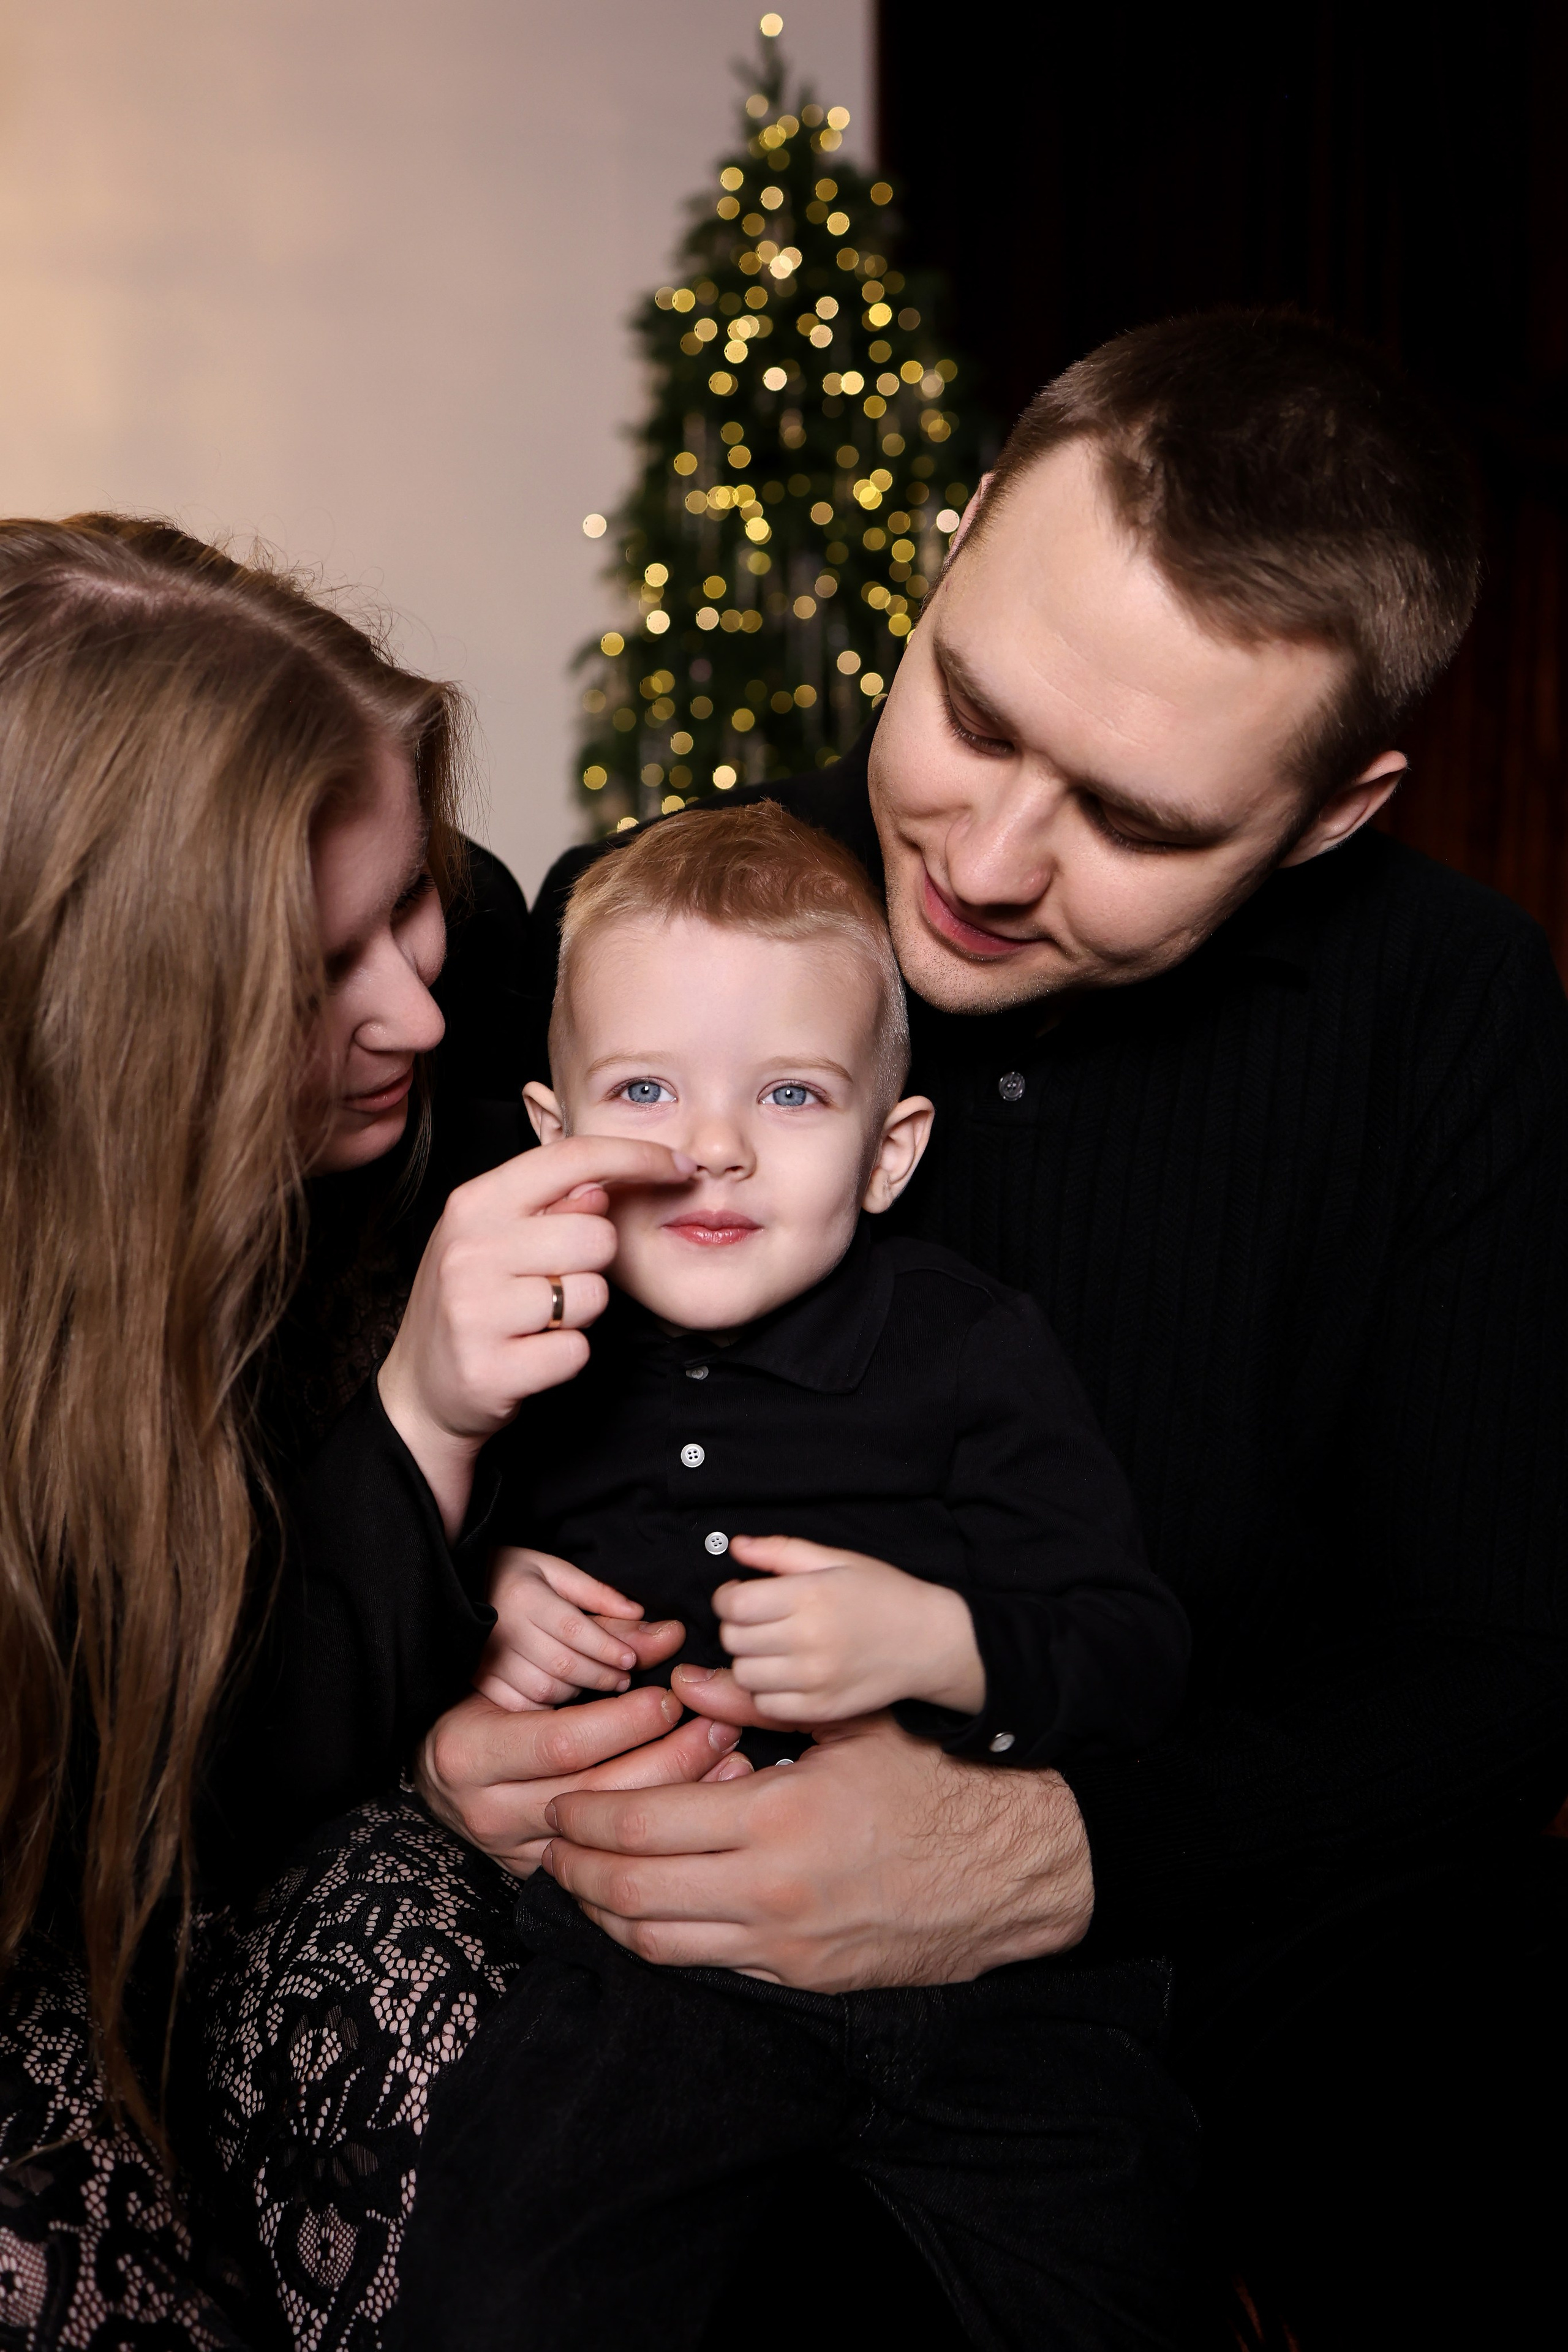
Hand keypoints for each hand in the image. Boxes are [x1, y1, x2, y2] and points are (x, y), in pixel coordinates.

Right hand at [378, 1136, 692, 1534]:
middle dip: (594, 1263)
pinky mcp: (490, 1369)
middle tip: (556, 1281)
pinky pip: (577, 1352)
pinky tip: (532, 1354)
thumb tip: (602, 1187)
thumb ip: (550, 1206)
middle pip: (597, 1236)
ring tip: (538, 1320)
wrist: (421, 1389)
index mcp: (474, 1204)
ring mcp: (475, 1311)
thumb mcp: (497, 1238)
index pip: (571, 1158)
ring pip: (592, 1295)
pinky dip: (567, 1357)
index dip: (637, 1157)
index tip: (680, 1166)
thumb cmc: (473, 1302)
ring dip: (581, 1313)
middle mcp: (469, 1250)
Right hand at [417, 1677, 752, 1877]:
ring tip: (727, 1759)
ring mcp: (514, 1851)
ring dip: (678, 1797)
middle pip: (597, 1795)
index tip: (672, 1698)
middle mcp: (488, 1810)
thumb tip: (670, 1635)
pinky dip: (663, 1830)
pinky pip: (611, 1858)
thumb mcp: (516, 1665)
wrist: (436, 1767)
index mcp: (471, 1752)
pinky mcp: (539, 1874)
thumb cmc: (478, 1703)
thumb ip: (593, 1649)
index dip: (627, 1721)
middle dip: (670, 1759)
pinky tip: (704, 1804)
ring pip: (611, 1836)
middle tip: (719, 1726)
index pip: (564, 1742)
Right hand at [475, 1545, 673, 1710]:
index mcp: (526, 1596)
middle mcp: (504, 1629)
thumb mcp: (552, 1569)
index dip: (606, 1647)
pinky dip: (545, 1707)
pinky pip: (519, 1705)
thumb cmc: (512, 1574)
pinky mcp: (477, 1679)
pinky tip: (562, 1697)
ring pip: (543, 1689)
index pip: (574, 1629)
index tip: (631, 1659)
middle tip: (623, 1679)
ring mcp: (487, 1658)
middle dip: (600, 1675)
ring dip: (576, 1692)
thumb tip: (637, 1611)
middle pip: (562, 1663)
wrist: (453, 1585)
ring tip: (596, 1684)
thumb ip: (594, 1592)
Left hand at [541, 1696, 1094, 1985]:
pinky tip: (647, 1913)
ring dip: (605, 1915)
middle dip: (574, 1871)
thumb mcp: (854, 1727)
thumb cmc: (935, 1785)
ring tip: (583, 1883)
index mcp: (776, 1819)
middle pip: (629, 1894)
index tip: (560, 1802)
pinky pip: (707, 1966)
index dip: (584, 1817)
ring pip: (656, 1943)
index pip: (641, 1826)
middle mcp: (769, 1893)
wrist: (1014, 1871)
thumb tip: (689, 1688)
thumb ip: (762, 1709)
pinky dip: (661, 1941)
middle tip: (549, 1847)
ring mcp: (783, 1948)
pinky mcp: (801, 1979)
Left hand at [716, 1534, 983, 1720]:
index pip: (733, 1604)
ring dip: (751, 1660)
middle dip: (739, 1626)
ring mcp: (815, 1680)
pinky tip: (787, 1674)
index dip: (728, 1596)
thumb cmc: (883, 1594)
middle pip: (733, 1639)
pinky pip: (766, 1706)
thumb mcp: (836, 1559)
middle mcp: (809, 1640)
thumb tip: (736, 1547)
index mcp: (810, 1596)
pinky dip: (767, 1692)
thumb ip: (781, 1551)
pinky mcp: (821, 1709)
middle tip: (763, 1620)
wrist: (930, 1641)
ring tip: (775, 1647)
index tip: (742, 1595)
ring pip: (744, 1675)